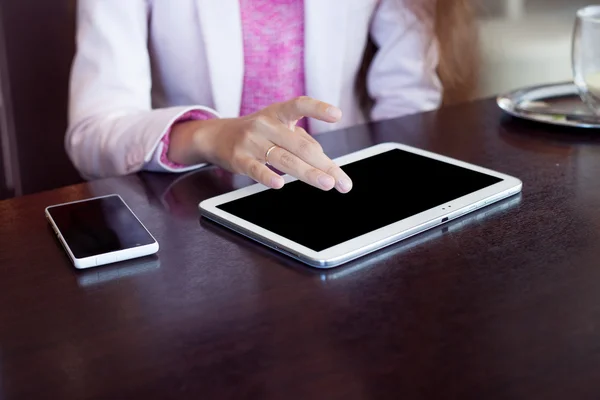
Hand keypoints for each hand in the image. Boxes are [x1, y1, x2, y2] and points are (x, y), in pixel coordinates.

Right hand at [170, 97, 352, 192]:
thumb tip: (323, 160)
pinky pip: (256, 169)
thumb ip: (302, 141)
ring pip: (285, 159)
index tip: (337, 115)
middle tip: (342, 182)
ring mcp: (251, 141)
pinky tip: (280, 184)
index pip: (300, 105)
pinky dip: (268, 177)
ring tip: (327, 184)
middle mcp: (265, 124)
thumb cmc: (257, 133)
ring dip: (308, 173)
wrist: (217, 136)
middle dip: (325, 165)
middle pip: (301, 146)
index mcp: (278, 113)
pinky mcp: (239, 158)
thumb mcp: (279, 128)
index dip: (318, 108)